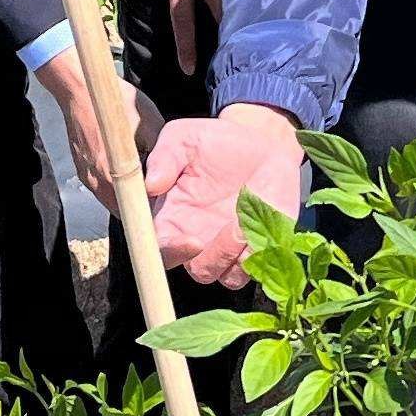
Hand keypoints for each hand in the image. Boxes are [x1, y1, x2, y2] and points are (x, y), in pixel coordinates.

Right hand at [34, 40, 161, 208]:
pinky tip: (130, 172)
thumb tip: (172, 178)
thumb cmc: (116, 103)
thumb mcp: (153, 126)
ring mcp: (87, 178)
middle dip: (142, 209)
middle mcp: (96, 182)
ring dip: (130, 198)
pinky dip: (118, 187)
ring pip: (113, 201)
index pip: (134, 213)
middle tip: (162, 199)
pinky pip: (104, 188)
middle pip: (123, 211)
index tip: (165, 212)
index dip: (151, 216)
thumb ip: (163, 157)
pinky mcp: (83, 171)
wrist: (80, 89)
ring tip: (148, 185)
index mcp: (113, 175)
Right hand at [144, 103, 303, 286]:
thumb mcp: (183, 138)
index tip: (191, 240)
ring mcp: (228, 249)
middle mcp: (196, 241)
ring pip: (227, 277)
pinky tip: (264, 224)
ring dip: (240, 256)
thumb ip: (164, 158)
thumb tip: (150, 184)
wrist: (259, 143)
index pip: (159, 252)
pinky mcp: (257, 248)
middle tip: (232, 228)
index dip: (171, 253)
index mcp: (170, 220)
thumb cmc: (213, 142)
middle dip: (214, 258)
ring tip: (248, 221)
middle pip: (198, 272)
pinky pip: (257, 268)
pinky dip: (261, 253)